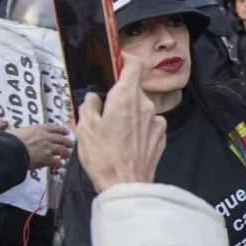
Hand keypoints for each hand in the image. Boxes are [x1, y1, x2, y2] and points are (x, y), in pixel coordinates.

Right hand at [8, 123, 72, 169]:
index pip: (54, 128)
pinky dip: (59, 164)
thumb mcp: (17, 131)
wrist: (11, 150)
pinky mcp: (48, 159)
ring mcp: (49, 148)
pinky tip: (59, 166)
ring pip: (63, 150)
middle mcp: (47, 137)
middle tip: (70, 144)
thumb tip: (15, 134)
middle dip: (67, 142)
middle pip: (62, 139)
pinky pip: (57, 162)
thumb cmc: (10, 140)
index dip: (62, 130)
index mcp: (39, 129)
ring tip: (66, 155)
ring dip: (66, 153)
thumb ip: (22, 133)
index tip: (66, 132)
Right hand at [75, 54, 166, 191]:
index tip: (117, 62)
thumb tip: (94, 98)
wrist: (126, 186)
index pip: (134, 65)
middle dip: (119, 97)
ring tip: (113, 133)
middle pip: (134, 90)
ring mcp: (156, 122)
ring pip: (140, 109)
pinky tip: (126, 143)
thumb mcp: (84, 128)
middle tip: (104, 112)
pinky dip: (137, 129)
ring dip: (128, 115)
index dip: (125, 60)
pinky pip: (147, 124)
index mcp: (126, 98)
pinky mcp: (161, 136)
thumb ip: (89, 106)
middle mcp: (145, 106)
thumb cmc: (104, 158)